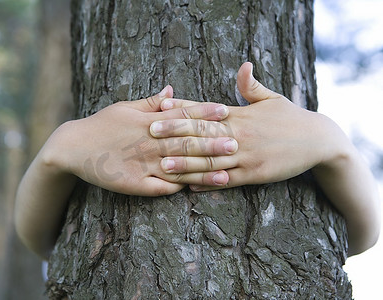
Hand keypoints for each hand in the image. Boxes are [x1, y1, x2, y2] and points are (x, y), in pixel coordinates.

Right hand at [40, 86, 237, 195]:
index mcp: (148, 122)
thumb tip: (171, 90)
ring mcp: (142, 165)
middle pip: (185, 143)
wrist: (72, 147)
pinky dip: (177, 188)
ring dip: (202, 171)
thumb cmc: (101, 125)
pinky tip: (195, 190)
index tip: (225, 111)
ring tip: (225, 174)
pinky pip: (160, 188)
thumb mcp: (124, 107)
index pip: (180, 116)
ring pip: (178, 169)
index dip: (203, 114)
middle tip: (236, 143)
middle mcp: (148, 143)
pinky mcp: (134, 184)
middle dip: (211, 143)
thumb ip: (150, 102)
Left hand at [152, 62, 345, 190]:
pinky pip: (227, 180)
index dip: (182, 108)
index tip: (161, 106)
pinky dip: (208, 183)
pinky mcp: (255, 174)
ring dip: (185, 163)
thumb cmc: (291, 118)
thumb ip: (251, 86)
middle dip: (175, 134)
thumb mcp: (272, 98)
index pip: (205, 110)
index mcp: (240, 115)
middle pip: (201, 134)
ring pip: (210, 161)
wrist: (319, 141)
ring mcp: (247, 156)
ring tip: (163, 165)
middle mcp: (240, 135)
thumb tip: (243, 65)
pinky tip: (190, 186)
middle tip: (150, 134)